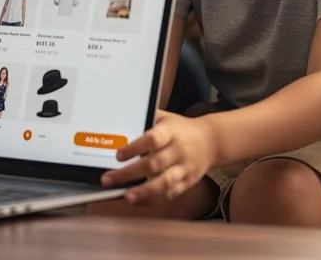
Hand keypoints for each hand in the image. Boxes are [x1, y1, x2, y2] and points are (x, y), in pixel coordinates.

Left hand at [101, 111, 215, 204]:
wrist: (212, 141)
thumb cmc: (180, 129)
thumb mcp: (166, 118)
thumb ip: (145, 119)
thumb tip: (118, 122)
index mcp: (171, 133)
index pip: (152, 140)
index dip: (135, 148)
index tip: (118, 155)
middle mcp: (178, 151)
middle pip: (154, 164)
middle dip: (129, 173)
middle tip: (108, 179)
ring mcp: (184, 169)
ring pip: (164, 183)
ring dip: (144, 192)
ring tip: (126, 197)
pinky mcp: (187, 183)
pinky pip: (170, 194)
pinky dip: (153, 200)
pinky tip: (137, 202)